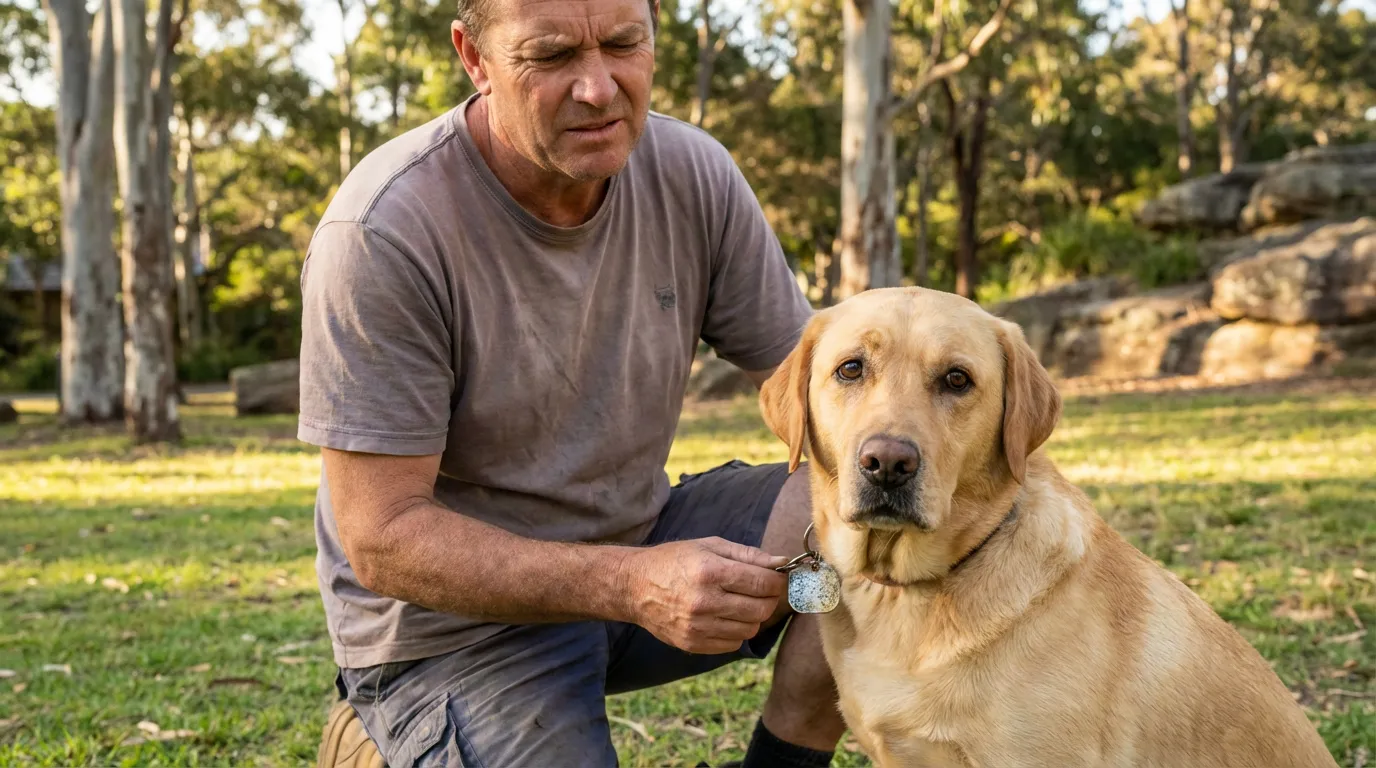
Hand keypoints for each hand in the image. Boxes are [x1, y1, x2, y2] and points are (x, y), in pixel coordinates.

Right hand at [622, 537, 788, 653]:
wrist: (634, 587)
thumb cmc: (674, 561)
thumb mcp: (709, 546)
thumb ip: (748, 554)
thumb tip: (782, 562)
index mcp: (710, 571)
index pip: (763, 582)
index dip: (778, 580)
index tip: (778, 578)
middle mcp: (704, 601)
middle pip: (761, 608)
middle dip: (770, 598)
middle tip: (763, 590)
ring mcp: (698, 626)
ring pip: (750, 629)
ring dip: (753, 616)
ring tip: (741, 602)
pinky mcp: (692, 644)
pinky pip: (733, 644)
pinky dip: (736, 631)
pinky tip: (725, 617)